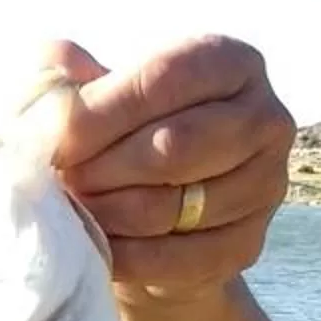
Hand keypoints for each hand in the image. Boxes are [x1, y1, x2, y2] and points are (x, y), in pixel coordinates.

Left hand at [29, 35, 294, 305]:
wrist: (141, 215)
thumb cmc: (112, 137)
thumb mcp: (86, 94)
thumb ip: (68, 76)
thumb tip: (59, 64)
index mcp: (230, 62)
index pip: (164, 79)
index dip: (101, 112)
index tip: (53, 141)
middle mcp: (265, 119)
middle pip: (175, 146)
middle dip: (103, 168)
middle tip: (60, 181)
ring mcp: (266, 185)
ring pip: (174, 207)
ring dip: (108, 215)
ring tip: (72, 210)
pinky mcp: (249, 244)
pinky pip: (179, 258)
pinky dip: (126, 257)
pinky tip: (96, 248)